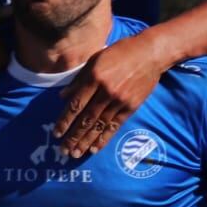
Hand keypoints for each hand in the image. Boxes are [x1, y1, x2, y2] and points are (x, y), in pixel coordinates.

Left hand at [53, 31, 166, 158]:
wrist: (150, 53)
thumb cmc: (120, 53)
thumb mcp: (95, 59)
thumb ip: (79, 79)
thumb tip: (62, 97)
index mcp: (94, 77)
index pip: (75, 104)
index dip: (64, 121)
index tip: (56, 134)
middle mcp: (105, 91)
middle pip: (86, 119)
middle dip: (73, 136)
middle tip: (63, 151)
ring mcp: (119, 100)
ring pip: (99, 125)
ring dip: (86, 141)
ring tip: (76, 154)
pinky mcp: (130, 107)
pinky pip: (115, 126)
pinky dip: (104, 138)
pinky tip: (95, 149)